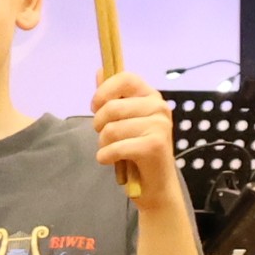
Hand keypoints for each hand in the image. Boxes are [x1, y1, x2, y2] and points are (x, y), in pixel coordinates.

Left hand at [91, 68, 176, 203]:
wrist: (154, 184)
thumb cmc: (135, 150)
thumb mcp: (123, 120)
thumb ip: (112, 96)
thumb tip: (100, 70)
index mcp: (151, 96)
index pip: (125, 78)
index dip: (103, 92)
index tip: (96, 107)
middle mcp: (159, 107)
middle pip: (111, 108)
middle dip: (99, 126)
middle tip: (107, 137)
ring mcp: (159, 125)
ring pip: (110, 130)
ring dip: (103, 144)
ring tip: (114, 151)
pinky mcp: (154, 145)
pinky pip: (115, 147)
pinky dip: (106, 157)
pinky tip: (112, 161)